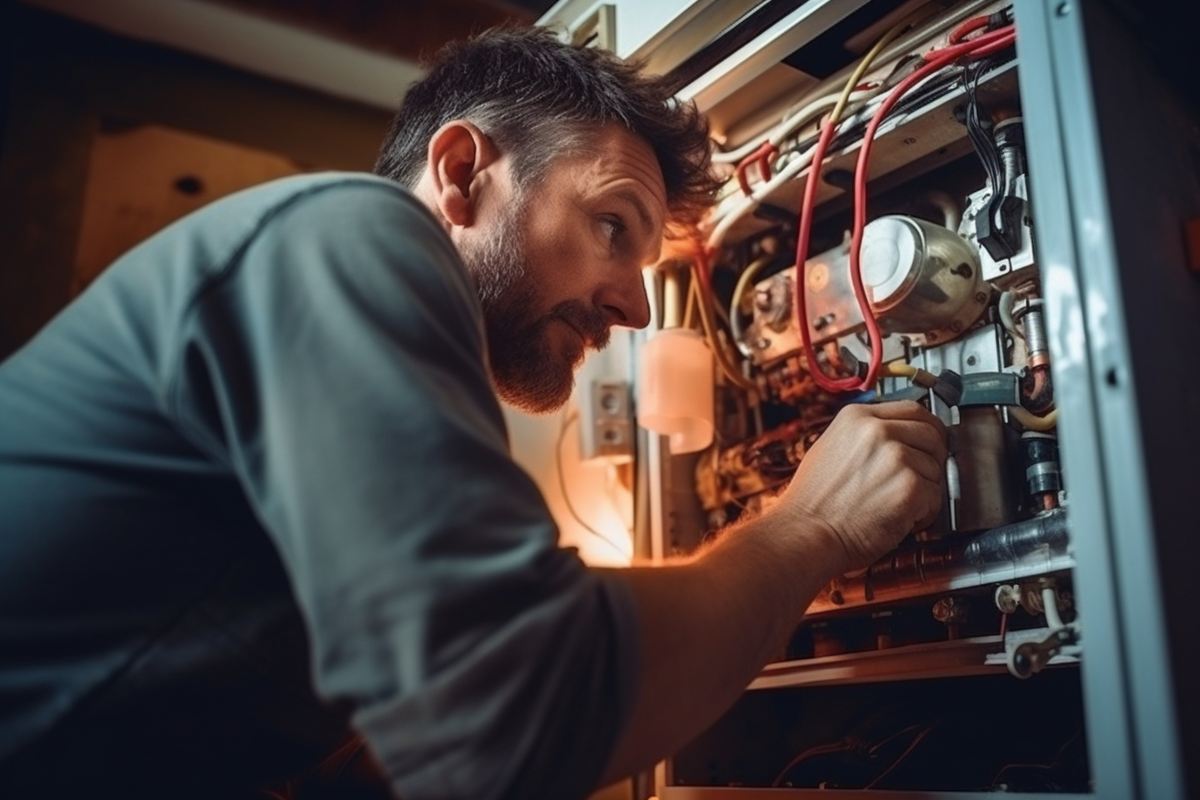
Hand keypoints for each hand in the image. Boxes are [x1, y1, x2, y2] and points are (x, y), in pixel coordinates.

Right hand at [775, 401, 947, 571]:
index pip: (912, 410)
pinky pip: (936, 497)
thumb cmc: (813, 502)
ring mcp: (896, 457)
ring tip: (896, 505)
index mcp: (857, 417)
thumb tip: (898, 438)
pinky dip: (924, 513)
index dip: (926, 429)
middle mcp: (878, 430)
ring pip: (936, 468)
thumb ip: (865, 436)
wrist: (806, 534)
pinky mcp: (910, 487)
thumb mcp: (830, 447)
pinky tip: (900, 519)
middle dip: (933, 458)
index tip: (927, 444)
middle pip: (932, 434)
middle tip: (919, 480)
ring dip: (925, 490)